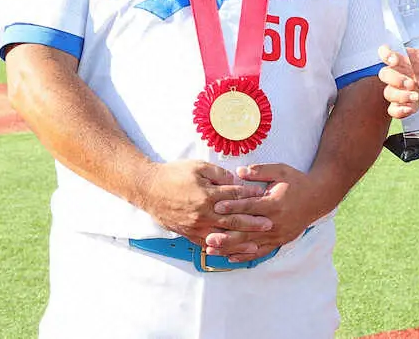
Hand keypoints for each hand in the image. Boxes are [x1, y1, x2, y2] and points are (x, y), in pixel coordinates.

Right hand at [135, 160, 261, 243]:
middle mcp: (203, 214)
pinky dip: (220, 249)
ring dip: (239, 241)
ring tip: (255, 246)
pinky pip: (206, 244)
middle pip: (232, 220)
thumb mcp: (199, 167)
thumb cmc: (175, 174)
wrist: (149, 189)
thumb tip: (236, 180)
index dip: (251, 196)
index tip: (265, 196)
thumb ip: (219, 174)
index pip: (235, 196)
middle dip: (252, 223)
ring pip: (221, 236)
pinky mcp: (188, 233)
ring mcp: (195, 226)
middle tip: (269, 225)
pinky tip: (230, 252)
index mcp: (207, 195)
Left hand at [203, 163, 327, 260]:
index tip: (216, 207)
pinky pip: (260, 251)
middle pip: (247, 230)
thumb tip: (238, 172)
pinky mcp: (280, 241)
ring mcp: (278, 234)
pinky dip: (245, 256)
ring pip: (250, 244)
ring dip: (230, 248)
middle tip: (207, 237)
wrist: (318, 197)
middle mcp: (275, 221)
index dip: (232, 207)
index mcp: (275, 203)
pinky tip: (230, 257)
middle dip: (226, 235)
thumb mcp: (281, 170)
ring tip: (212, 250)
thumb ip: (260, 171)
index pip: (250, 206)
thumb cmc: (297, 182)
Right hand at [377, 44, 418, 119]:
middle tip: (412, 84)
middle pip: (384, 74)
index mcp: (405, 59)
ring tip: (417, 97)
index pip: (386, 52)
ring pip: (388, 93)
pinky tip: (412, 108)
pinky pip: (393, 110)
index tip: (394, 60)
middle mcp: (398, 74)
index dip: (386, 55)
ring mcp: (398, 90)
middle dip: (396, 79)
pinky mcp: (401, 105)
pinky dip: (400, 111)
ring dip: (402, 96)